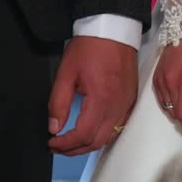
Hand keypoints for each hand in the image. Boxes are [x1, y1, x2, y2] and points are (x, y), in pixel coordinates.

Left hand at [48, 36, 137, 155]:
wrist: (114, 31)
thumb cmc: (89, 48)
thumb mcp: (66, 73)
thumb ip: (58, 103)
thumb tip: (54, 127)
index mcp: (100, 99)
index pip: (83, 134)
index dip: (65, 143)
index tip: (51, 142)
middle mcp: (117, 106)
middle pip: (96, 141)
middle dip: (75, 149)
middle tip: (58, 147)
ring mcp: (126, 105)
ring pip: (108, 137)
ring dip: (88, 144)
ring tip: (71, 142)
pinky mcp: (130, 102)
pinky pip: (118, 126)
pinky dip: (102, 135)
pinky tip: (90, 131)